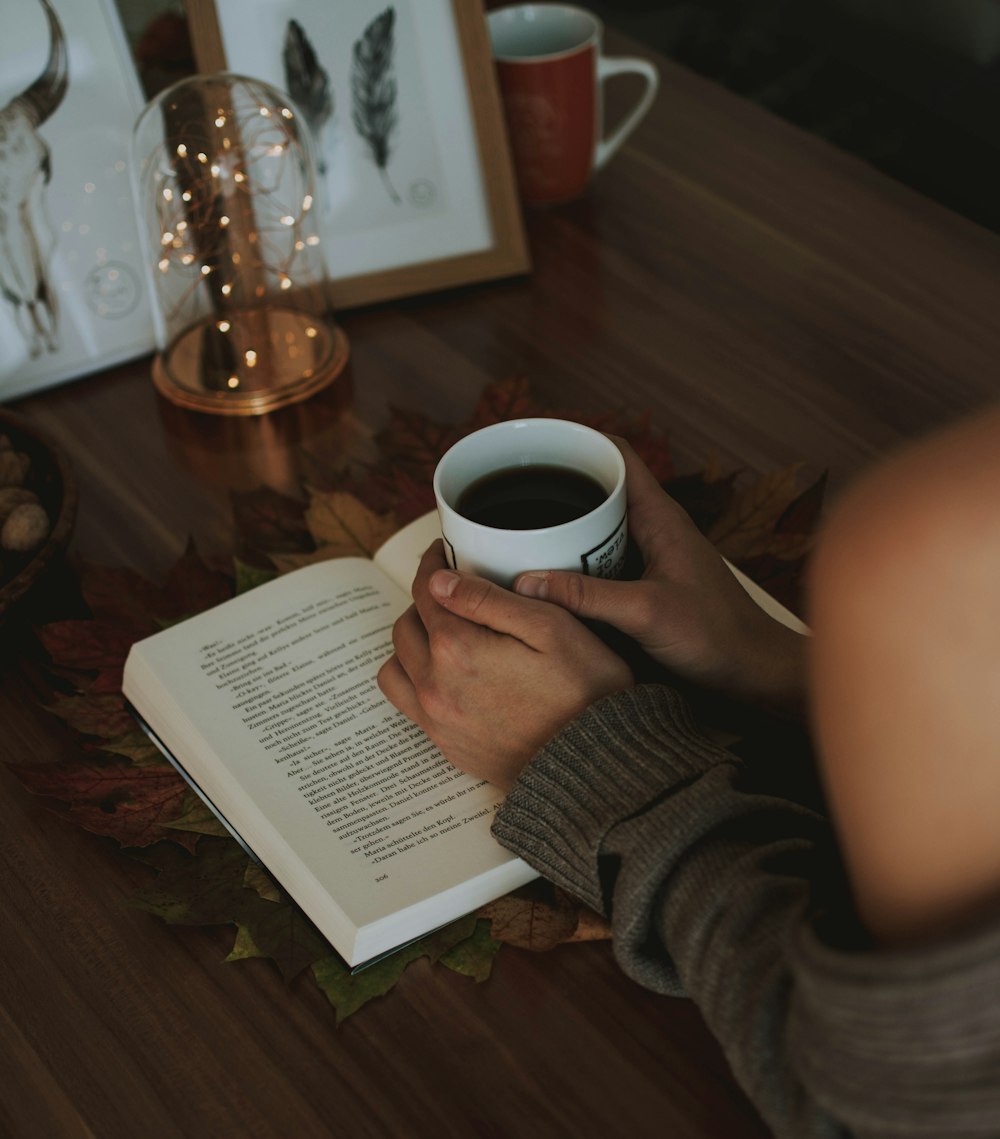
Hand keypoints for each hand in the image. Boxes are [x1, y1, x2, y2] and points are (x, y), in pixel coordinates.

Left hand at [377, 541, 632, 788]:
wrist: (595, 762)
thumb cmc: (585, 690)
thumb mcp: (550, 627)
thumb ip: (488, 599)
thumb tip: (438, 581)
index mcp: (457, 648)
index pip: (426, 591)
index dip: (434, 564)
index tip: (444, 553)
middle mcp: (435, 686)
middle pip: (406, 626)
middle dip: (424, 601)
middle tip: (453, 592)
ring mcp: (437, 720)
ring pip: (396, 666)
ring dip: (413, 644)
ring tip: (446, 635)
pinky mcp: (447, 745)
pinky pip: (408, 703)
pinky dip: (417, 680)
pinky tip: (449, 674)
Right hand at [513, 438, 807, 712]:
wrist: (752, 672)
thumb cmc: (717, 636)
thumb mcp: (646, 613)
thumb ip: (588, 596)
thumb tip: (527, 581)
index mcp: (660, 516)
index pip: (618, 455)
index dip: (578, 443)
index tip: (536, 447)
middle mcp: (653, 527)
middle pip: (600, 488)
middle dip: (557, 487)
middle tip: (510, 496)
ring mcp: (649, 554)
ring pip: (597, 526)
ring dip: (562, 527)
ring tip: (516, 532)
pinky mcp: (644, 582)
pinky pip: (601, 558)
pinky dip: (573, 559)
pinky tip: (547, 576)